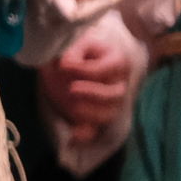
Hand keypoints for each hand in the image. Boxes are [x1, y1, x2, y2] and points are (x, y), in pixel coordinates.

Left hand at [39, 29, 139, 147]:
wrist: (63, 62)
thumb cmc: (72, 50)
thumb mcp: (72, 44)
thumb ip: (72, 51)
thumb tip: (68, 64)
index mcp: (116, 61)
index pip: (112, 67)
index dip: (88, 69)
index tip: (64, 66)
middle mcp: (117, 83)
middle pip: (116, 94)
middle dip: (95, 94)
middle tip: (72, 89)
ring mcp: (107, 102)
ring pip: (109, 113)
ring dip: (91, 113)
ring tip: (72, 106)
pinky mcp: (92, 115)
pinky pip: (95, 129)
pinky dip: (85, 134)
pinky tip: (74, 136)